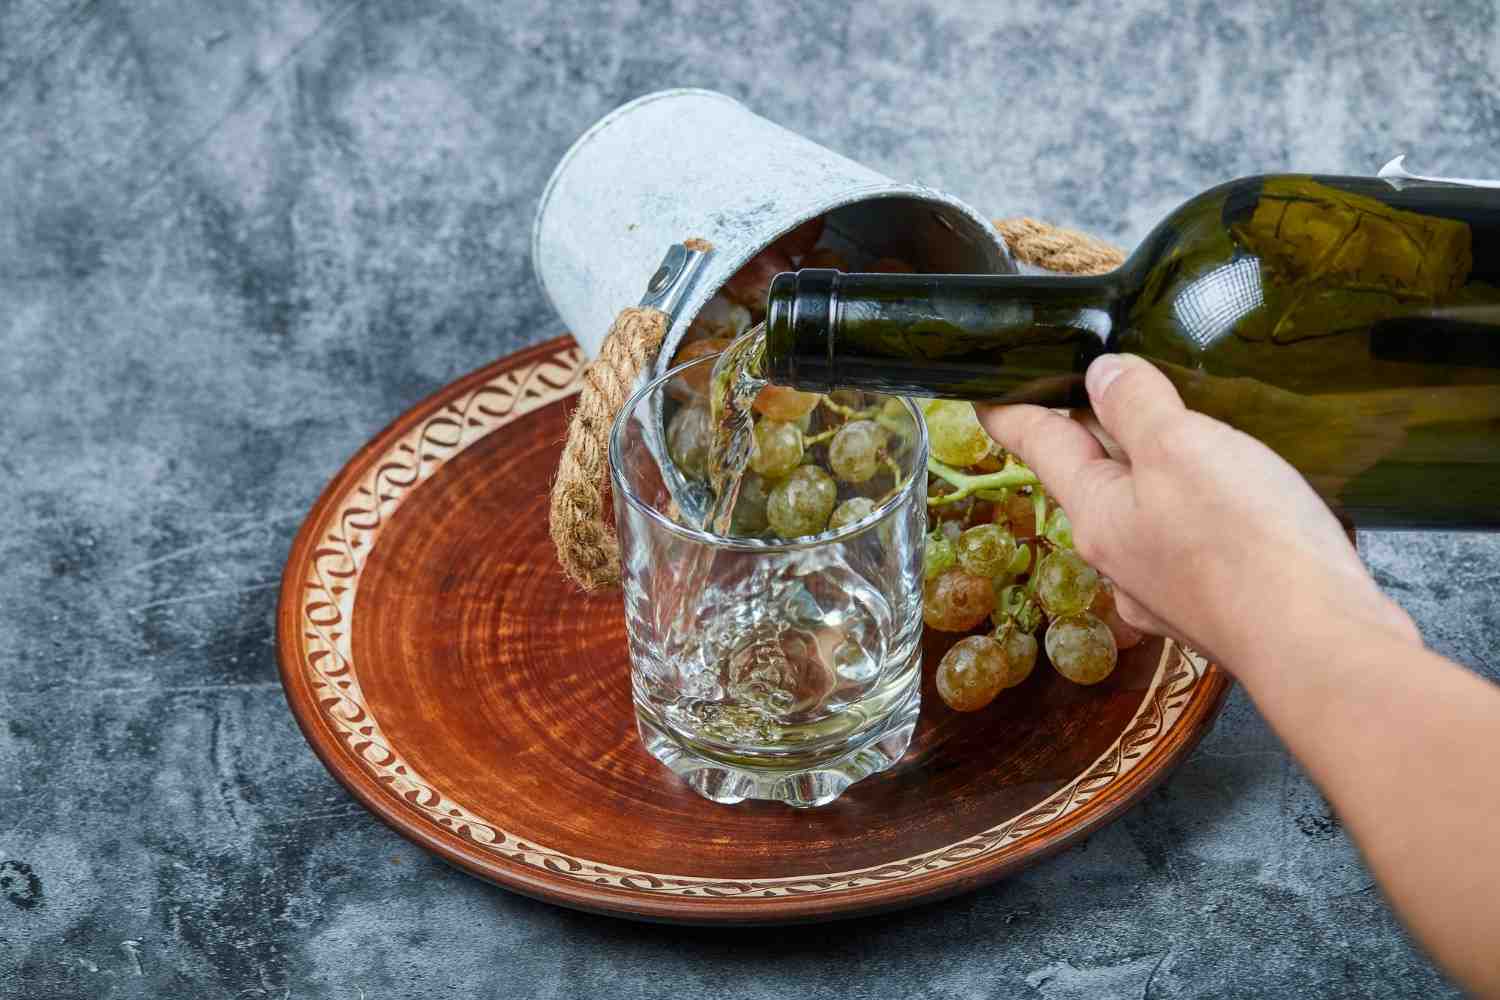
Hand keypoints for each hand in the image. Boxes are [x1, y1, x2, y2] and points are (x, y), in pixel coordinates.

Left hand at [978, 354, 1418, 670]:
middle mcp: (1116, 557)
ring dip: (1151, 469)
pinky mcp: (1213, 605)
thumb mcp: (1179, 448)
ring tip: (1178, 427)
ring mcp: (1162, 589)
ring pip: (1140, 510)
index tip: (985, 393)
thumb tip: (1099, 375)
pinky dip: (1194, 507)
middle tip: (1101, 382)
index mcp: (1094, 514)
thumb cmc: (1241, 542)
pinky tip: (1226, 497)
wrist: (1318, 647)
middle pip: (1090, 476)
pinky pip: (1186, 541)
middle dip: (1092, 430)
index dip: (1012, 409)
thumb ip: (1134, 405)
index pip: (1037, 445)